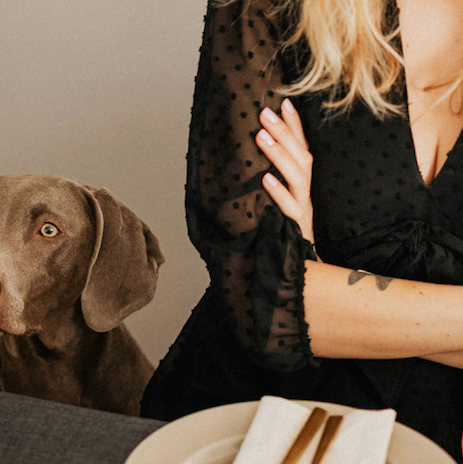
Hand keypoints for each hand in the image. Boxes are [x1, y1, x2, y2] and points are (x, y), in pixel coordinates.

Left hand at [256, 99, 314, 243]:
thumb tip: (252, 155)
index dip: (295, 125)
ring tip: (262, 137)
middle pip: (302, 157)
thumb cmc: (280, 231)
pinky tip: (265, 179)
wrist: (294, 266)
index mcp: (301, 184)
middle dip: (285, 133)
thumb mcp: (276, 201)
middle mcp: (305, 193)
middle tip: (265, 112)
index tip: (284, 101)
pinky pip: (290, 208)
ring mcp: (303, 209)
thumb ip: (271, 179)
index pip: (302, 148)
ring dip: (280, 155)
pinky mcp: (297, 228)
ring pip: (298, 177)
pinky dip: (278, 193)